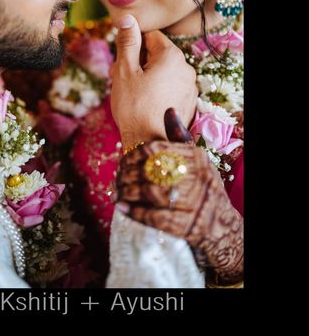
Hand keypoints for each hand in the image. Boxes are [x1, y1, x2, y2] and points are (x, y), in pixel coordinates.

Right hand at [111, 14, 197, 147]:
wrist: (150, 143)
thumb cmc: (134, 106)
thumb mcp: (125, 70)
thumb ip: (128, 42)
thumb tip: (127, 18)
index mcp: (172, 56)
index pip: (150, 36)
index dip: (133, 47)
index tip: (122, 63)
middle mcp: (186, 68)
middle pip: (158, 54)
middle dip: (140, 62)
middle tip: (122, 80)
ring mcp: (190, 86)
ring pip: (164, 71)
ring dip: (148, 77)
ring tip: (133, 94)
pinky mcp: (190, 102)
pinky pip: (171, 87)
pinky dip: (158, 90)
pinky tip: (146, 104)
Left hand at [116, 140, 242, 284]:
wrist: (220, 221)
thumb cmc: (203, 184)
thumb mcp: (197, 158)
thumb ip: (179, 137)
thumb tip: (169, 110)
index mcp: (195, 159)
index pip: (156, 150)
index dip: (134, 155)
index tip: (124, 160)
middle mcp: (194, 178)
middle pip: (150, 171)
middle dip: (127, 174)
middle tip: (117, 177)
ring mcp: (190, 203)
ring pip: (149, 192)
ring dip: (127, 191)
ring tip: (116, 191)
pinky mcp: (183, 225)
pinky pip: (153, 216)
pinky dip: (134, 212)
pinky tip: (121, 207)